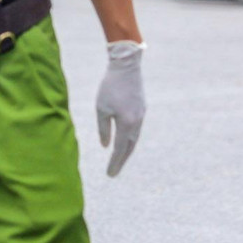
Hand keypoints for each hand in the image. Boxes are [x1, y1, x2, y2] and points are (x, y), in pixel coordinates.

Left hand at [96, 41, 145, 176]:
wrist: (127, 66)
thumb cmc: (110, 86)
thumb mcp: (101, 108)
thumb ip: (104, 128)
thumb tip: (106, 146)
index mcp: (127, 123)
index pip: (119, 148)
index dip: (114, 162)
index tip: (109, 175)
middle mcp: (137, 122)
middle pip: (129, 147)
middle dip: (121, 161)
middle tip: (113, 172)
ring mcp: (141, 116)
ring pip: (134, 138)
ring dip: (126, 150)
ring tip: (118, 160)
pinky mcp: (141, 110)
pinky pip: (136, 129)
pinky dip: (129, 139)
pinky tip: (124, 141)